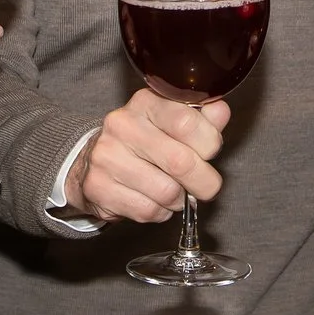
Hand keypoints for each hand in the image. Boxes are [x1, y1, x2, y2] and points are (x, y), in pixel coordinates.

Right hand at [69, 90, 233, 223]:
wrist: (92, 162)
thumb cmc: (144, 142)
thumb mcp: (172, 122)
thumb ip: (201, 118)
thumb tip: (221, 112)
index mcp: (145, 102)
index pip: (188, 122)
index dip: (209, 144)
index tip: (208, 152)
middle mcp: (122, 125)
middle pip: (181, 162)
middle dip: (204, 181)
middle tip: (206, 185)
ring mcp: (107, 157)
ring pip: (167, 192)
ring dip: (179, 199)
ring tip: (173, 190)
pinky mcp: (98, 187)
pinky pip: (148, 211)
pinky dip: (160, 212)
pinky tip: (152, 199)